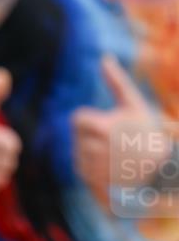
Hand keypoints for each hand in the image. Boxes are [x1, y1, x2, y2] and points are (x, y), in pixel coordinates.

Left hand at [72, 56, 166, 206]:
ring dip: (91, 152)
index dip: (91, 119)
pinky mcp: (94, 183)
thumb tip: (104, 57)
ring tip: (115, 154)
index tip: (109, 124)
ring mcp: (94, 168)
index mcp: (102, 127)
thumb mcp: (134, 104)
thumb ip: (116, 81)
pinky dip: (91, 167)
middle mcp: (95, 148)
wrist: (163, 168)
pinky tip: (110, 166)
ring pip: (78, 154)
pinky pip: (81, 170)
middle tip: (116, 141)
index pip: (77, 119)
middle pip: (77, 137)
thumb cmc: (147, 132)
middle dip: (92, 137)